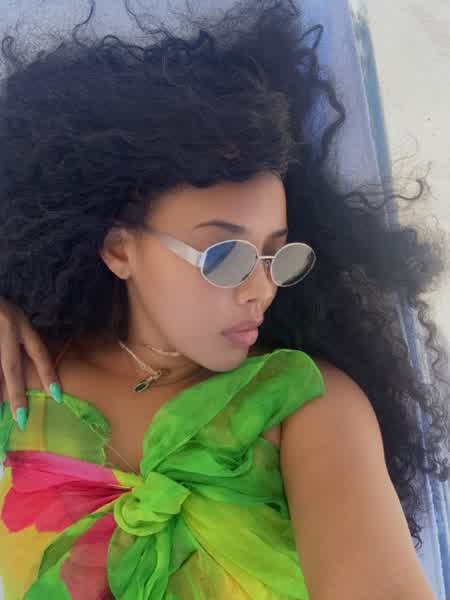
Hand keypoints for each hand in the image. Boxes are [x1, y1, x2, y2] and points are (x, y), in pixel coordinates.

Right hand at [0, 298, 61, 430]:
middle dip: (17, 395)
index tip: (57, 395)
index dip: (47, 374)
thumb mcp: (16, 318)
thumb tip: (19, 373)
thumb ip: (20, 341)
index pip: (38, 352)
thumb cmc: (0, 307)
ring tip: (2, 412)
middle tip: (21, 419)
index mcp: (20, 323)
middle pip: (12, 367)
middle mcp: (7, 328)